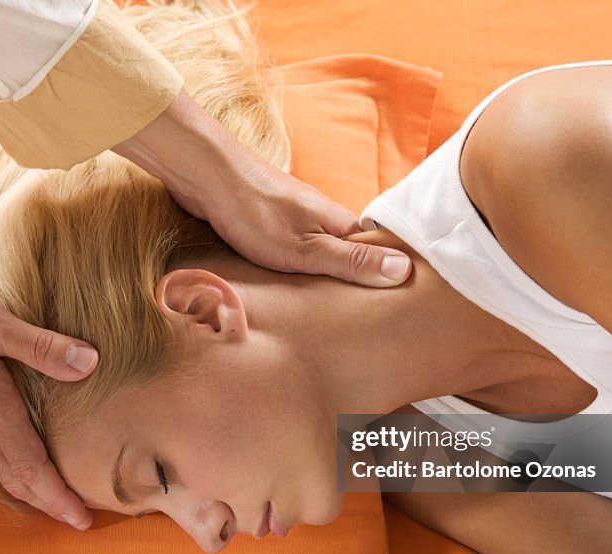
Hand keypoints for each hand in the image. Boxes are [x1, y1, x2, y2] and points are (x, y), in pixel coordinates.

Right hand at [0, 282, 96, 529]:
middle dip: (52, 503)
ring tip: (58, 494)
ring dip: (32, 488)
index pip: (34, 468)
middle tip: (80, 519)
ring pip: (2, 471)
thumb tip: (89, 362)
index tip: (84, 520)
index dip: (61, 497)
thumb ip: (38, 345)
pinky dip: (10, 469)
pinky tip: (18, 459)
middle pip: (20, 480)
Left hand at [114, 90, 412, 287]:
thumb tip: (404, 270)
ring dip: (318, 275)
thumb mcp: (308, 249)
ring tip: (321, 307)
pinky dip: (293, 266)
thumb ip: (352, 261)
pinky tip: (286, 283)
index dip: (383, 279)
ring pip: (317, 252)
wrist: (207, 177)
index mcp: (340, 223)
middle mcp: (323, 217)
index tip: (389, 309)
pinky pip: (291, 248)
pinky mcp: (270, 221)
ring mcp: (295, 217)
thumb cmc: (256, 213)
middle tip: (352, 318)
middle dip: (349, 282)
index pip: (376, 254)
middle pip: (347, 254)